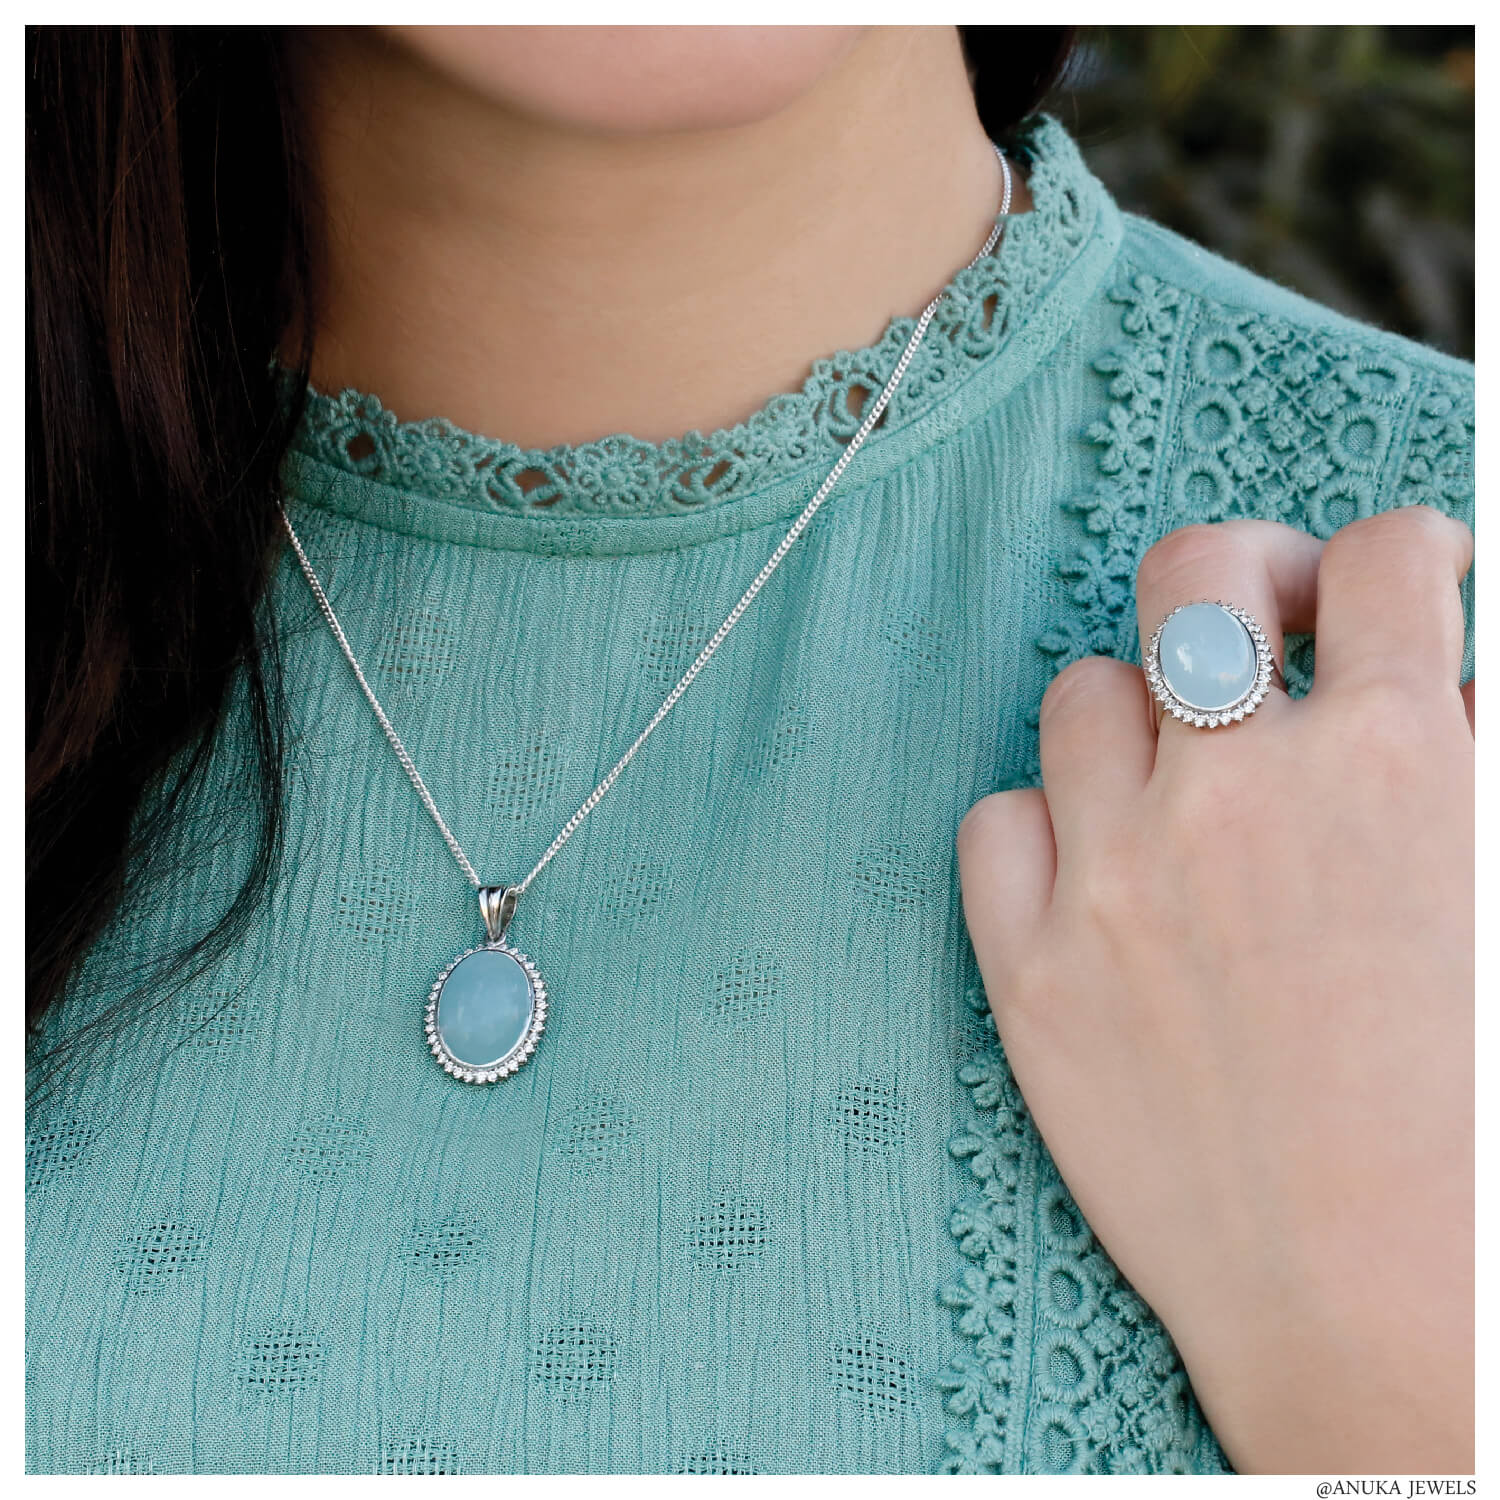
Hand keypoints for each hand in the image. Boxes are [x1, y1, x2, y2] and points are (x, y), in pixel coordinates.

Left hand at [957, 507, 1473, 1472]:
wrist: (1399, 1326)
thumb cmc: (1489, 1137)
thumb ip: (1474, 768)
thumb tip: (1442, 681)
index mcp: (1404, 763)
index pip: (1384, 562)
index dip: (1400, 556)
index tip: (1395, 587)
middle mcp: (1240, 795)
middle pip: (1193, 574)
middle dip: (1240, 576)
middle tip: (1266, 626)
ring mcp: (1116, 876)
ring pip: (1082, 696)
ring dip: (1140, 719)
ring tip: (1183, 782)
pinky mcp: (1030, 970)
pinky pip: (997, 822)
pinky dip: (1042, 830)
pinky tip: (1093, 873)